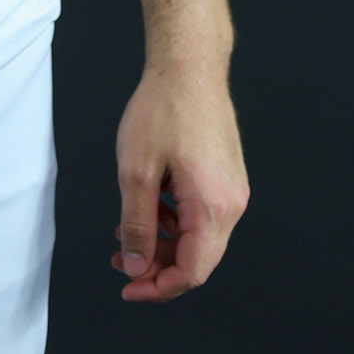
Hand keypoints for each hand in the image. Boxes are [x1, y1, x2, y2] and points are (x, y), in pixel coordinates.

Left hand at [109, 62, 248, 301]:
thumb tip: (138, 268)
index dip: (157, 289)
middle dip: (157, 266)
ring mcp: (234, 190)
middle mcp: (232, 205)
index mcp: (212, 209)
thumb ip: (138, 225)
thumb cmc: (162, 110)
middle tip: (120, 259)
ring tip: (127, 230)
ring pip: (199, 237)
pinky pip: (203, 214)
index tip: (127, 288)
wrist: (189, 65)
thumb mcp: (137, 171)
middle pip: (198, 259)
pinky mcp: (228, 175)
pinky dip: (175, 220)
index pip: (191, 273)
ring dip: (164, 242)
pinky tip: (150, 204)